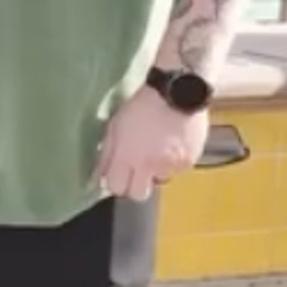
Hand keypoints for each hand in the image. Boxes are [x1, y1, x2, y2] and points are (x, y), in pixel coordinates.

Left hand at [94, 87, 209, 200]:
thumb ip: (105, 155)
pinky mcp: (190, 160)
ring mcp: (171, 164)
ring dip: (156, 169)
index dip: (116, 183)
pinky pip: (179, 168)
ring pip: (160, 179)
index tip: (117, 174)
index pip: (117, 189)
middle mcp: (149, 166)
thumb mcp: (114, 126)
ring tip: (158, 147)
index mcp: (127, 156)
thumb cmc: (140, 106)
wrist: (176, 91)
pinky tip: (173, 141)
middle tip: (136, 170)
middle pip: (139, 195)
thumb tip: (97, 178)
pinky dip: (175, 160)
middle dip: (135, 186)